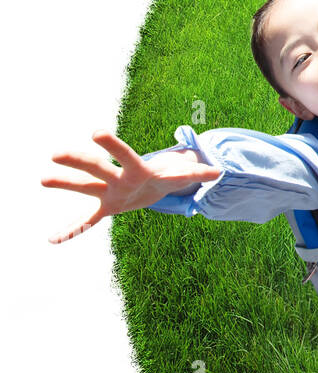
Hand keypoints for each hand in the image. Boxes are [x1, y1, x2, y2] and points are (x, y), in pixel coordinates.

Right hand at [43, 131, 221, 243]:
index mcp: (137, 169)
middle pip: (97, 168)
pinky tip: (52, 240)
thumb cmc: (167, 174)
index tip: (96, 132)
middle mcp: (118, 178)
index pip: (124, 155)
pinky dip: (72, 231)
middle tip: (57, 154)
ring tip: (43, 179)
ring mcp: (110, 193)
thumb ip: (196, 172)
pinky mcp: (108, 209)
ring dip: (65, 184)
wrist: (157, 183)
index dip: (113, 146)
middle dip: (79, 161)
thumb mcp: (182, 174)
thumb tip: (220, 172)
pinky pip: (87, 222)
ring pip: (85, 187)